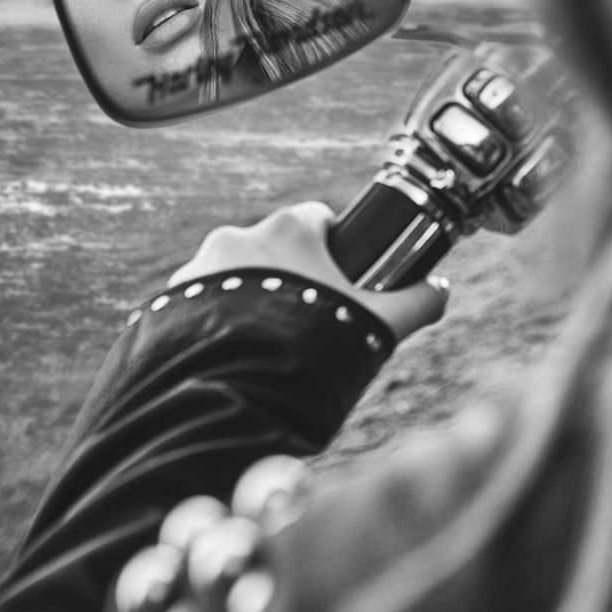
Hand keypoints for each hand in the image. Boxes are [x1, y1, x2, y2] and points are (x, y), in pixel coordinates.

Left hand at [167, 202, 448, 341]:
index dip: (334, 247)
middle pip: (274, 247)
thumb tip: (442, 289)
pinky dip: (214, 320)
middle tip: (306, 321)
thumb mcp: (374, 325)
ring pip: (234, 273)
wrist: (231, 392)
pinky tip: (232, 354)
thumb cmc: (310, 349)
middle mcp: (238, 237)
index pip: (317, 218)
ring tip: (265, 344)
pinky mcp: (169, 299)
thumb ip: (416, 302)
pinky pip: (199, 300)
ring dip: (249, 297)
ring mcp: (199, 266)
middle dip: (290, 277)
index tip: (340, 277)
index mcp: (289, 230)